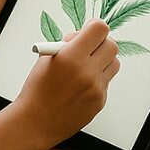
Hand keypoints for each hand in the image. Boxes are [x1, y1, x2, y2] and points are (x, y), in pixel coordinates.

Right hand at [12, 19, 119, 145]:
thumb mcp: (46, 59)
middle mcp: (87, 72)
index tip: (87, 32)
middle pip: (112, 45)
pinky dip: (97, 79)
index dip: (94, 27)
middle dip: (101, 43)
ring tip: (85, 67)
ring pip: (114, 63)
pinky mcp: (100, 101)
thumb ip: (68, 45)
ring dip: (102, 61)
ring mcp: (96, 88)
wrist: (35, 122)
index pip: (100, 29)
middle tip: (88, 48)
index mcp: (70, 56)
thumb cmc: (37, 89)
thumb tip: (84, 36)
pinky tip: (80, 86)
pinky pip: (106, 81)